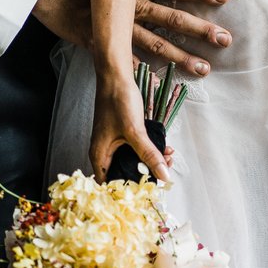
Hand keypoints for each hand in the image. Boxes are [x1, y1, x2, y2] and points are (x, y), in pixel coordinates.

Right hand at [32, 0, 230, 74]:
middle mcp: (128, 6)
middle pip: (171, 19)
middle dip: (200, 30)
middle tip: (225, 40)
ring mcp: (114, 26)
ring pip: (154, 44)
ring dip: (181, 57)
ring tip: (204, 68)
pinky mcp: (97, 42)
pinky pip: (123, 61)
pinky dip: (141, 74)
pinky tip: (160, 86)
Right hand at [89, 69, 170, 183]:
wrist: (116, 76)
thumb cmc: (118, 101)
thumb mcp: (135, 131)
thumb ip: (149, 154)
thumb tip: (164, 175)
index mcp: (100, 156)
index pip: (111, 185)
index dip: (130, 191)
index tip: (150, 191)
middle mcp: (104, 152)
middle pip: (124, 174)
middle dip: (146, 174)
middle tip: (165, 171)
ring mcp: (112, 143)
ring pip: (132, 161)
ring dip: (150, 161)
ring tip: (168, 157)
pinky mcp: (121, 134)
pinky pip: (135, 149)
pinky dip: (149, 150)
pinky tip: (163, 148)